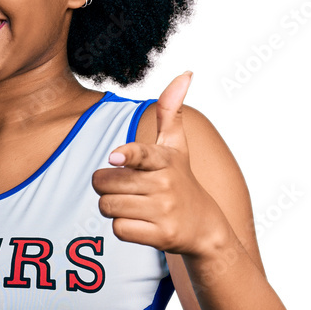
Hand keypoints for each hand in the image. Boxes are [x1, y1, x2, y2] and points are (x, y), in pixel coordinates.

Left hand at [91, 72, 227, 257]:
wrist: (204, 226)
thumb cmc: (181, 179)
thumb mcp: (177, 145)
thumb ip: (171, 111)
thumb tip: (185, 73)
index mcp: (165, 160)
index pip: (142, 155)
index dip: (127, 155)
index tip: (115, 157)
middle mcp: (165, 184)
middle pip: (107, 184)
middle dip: (106, 186)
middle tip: (124, 187)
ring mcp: (164, 211)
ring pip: (109, 207)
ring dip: (111, 207)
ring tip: (131, 204)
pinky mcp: (160, 236)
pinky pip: (119, 229)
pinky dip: (123, 227)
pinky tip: (139, 223)